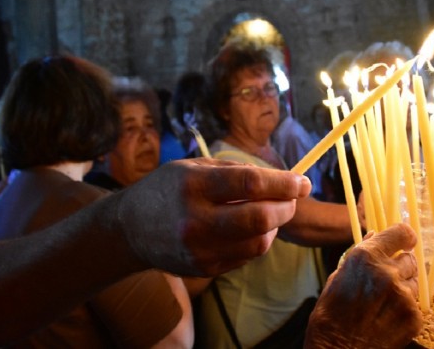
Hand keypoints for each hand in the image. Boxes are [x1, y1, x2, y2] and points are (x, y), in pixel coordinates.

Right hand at [113, 158, 310, 276]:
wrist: (130, 228)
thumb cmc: (168, 189)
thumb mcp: (194, 166)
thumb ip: (236, 171)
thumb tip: (282, 181)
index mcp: (194, 185)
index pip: (250, 184)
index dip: (284, 183)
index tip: (303, 182)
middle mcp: (195, 220)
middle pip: (260, 218)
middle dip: (287, 207)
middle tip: (292, 198)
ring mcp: (199, 249)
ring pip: (259, 242)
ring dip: (275, 226)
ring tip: (270, 212)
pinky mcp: (204, 268)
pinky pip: (247, 255)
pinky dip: (258, 240)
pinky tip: (250, 228)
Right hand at [305, 223, 421, 348]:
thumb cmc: (332, 314)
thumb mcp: (338, 277)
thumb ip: (360, 255)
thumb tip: (374, 236)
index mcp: (366, 257)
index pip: (401, 233)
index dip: (405, 237)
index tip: (406, 241)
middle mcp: (388, 272)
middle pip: (410, 259)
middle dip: (400, 267)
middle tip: (386, 281)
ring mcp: (403, 295)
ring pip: (414, 282)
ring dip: (403, 288)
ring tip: (383, 303)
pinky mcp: (413, 316)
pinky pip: (415, 305)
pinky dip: (404, 310)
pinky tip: (386, 318)